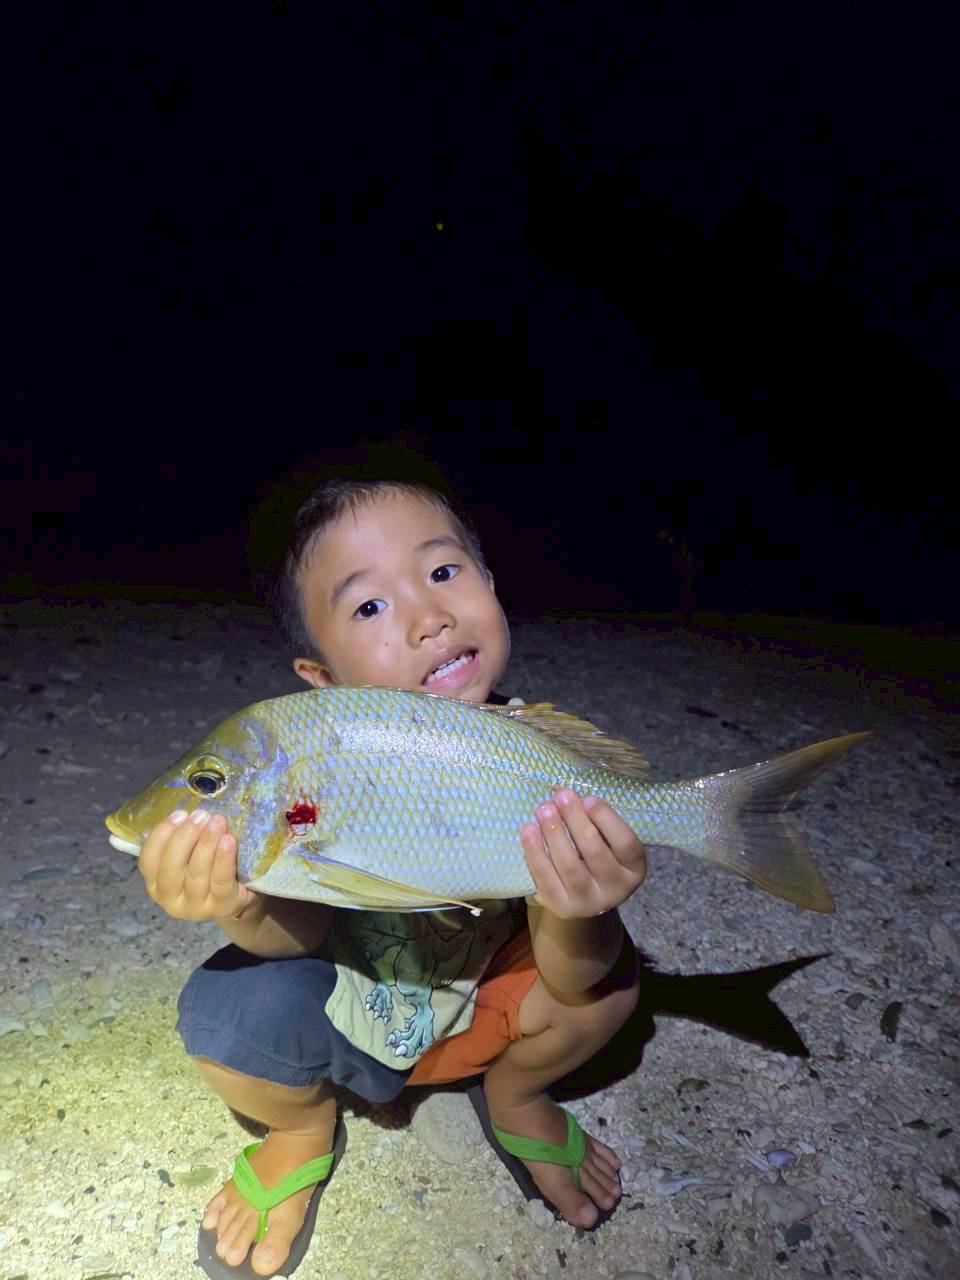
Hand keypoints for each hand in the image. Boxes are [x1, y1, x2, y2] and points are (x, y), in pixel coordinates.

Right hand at [138, 809, 261, 921]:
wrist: (238, 895)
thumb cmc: (208, 868)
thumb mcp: (189, 856)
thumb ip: (180, 838)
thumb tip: (179, 809)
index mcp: (156, 884)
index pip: (148, 861)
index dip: (160, 836)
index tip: (178, 814)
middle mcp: (171, 900)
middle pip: (171, 868)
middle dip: (185, 837)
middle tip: (200, 815)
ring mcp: (197, 907)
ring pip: (197, 874)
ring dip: (206, 844)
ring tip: (217, 822)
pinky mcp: (222, 906)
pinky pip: (220, 881)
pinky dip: (223, 859)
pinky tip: (228, 841)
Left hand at [521, 790, 646, 918]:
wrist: (581, 895)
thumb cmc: (597, 857)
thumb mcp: (609, 843)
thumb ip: (598, 824)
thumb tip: (570, 798)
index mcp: (633, 869)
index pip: (626, 843)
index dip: (607, 819)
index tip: (588, 799)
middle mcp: (615, 889)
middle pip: (594, 852)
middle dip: (576, 820)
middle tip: (561, 796)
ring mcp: (588, 902)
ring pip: (569, 865)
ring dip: (554, 833)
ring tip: (544, 809)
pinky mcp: (561, 906)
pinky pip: (545, 878)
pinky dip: (535, 852)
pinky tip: (529, 830)